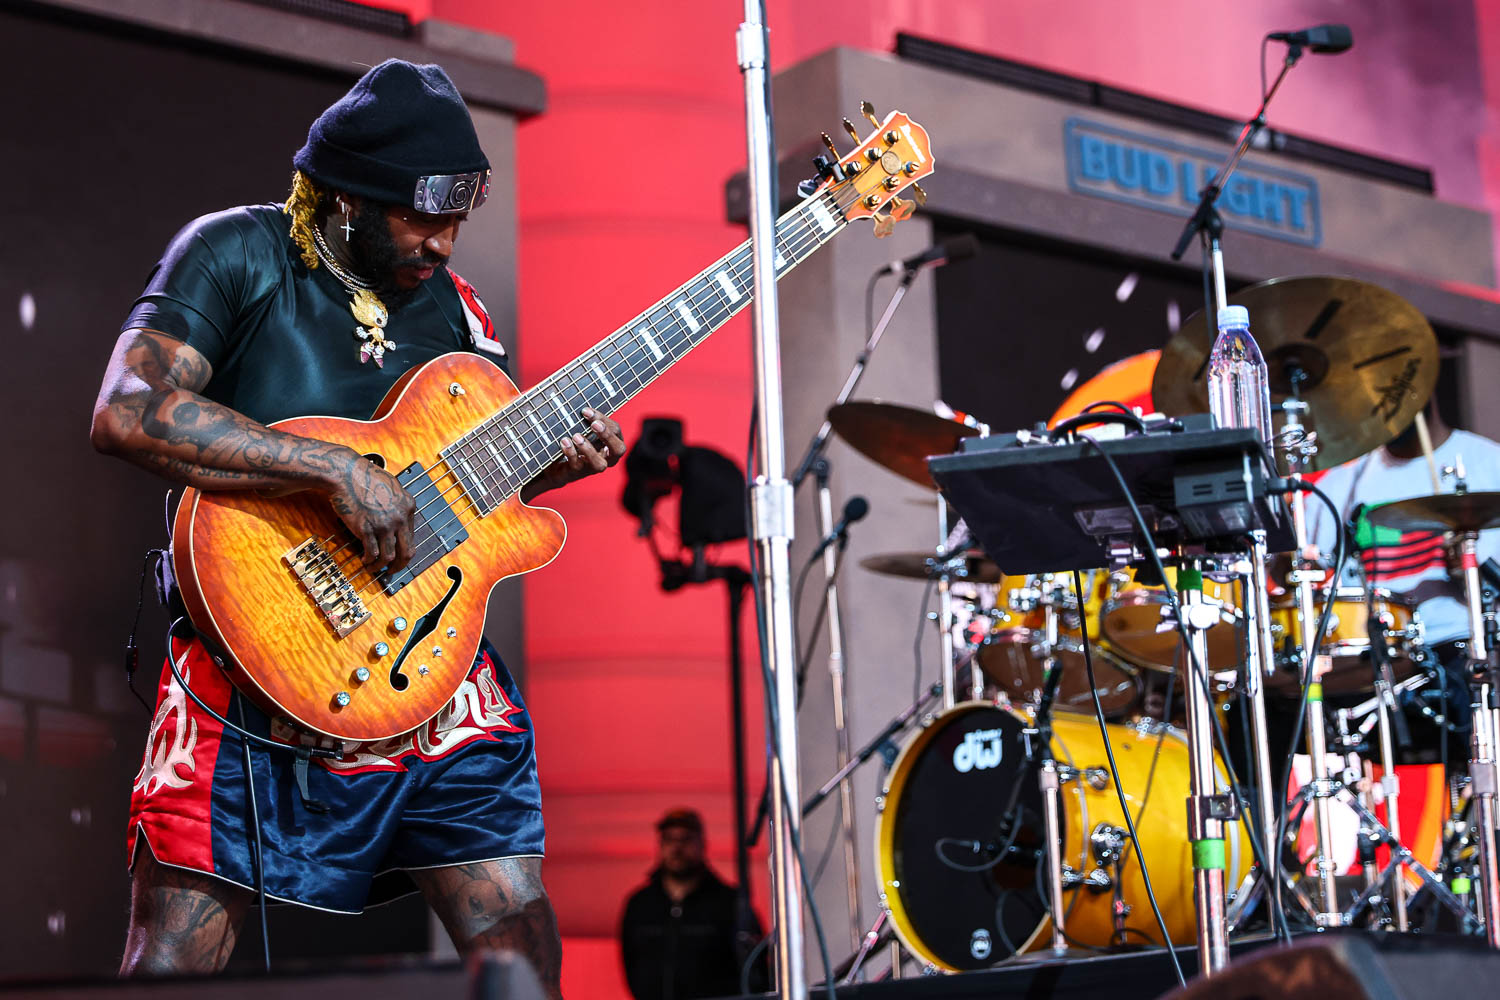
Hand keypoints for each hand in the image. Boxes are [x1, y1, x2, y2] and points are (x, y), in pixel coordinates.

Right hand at [327, 448, 415, 572]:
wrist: (345, 473)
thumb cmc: (363, 477)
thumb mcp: (391, 487)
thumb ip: (397, 505)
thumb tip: (397, 522)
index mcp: (408, 506)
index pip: (411, 536)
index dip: (403, 549)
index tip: (397, 554)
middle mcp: (400, 517)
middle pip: (406, 551)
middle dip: (399, 565)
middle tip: (392, 570)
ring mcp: (384, 525)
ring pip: (389, 556)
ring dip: (381, 567)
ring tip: (374, 568)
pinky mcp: (367, 529)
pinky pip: (372, 553)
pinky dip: (369, 561)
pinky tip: (364, 561)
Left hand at [531, 408, 624, 495]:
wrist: (556, 461)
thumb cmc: (574, 438)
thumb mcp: (582, 426)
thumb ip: (586, 416)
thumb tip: (577, 398)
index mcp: (612, 443)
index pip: (616, 430)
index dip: (604, 420)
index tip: (586, 410)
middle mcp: (607, 457)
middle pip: (618, 450)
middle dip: (607, 436)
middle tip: (594, 424)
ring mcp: (592, 467)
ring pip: (599, 464)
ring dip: (589, 449)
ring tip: (576, 436)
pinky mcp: (577, 473)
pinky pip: (577, 466)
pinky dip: (571, 453)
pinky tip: (564, 442)